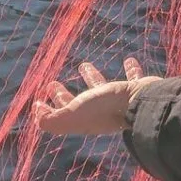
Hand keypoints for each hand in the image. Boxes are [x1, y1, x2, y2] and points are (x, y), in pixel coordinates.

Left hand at [34, 58, 158, 136]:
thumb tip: (37, 119)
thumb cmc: (107, 108)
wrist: (144, 104)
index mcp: (86, 118)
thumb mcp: (74, 114)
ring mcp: (119, 101)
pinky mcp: (137, 90)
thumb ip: (54, 120)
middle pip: (77, 103)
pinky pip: (132, 78)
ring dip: (92, 77)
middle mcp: (101, 112)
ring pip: (101, 88)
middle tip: (51, 83)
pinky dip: (131, 70)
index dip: (48, 111)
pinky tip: (130, 60)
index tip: (37, 101)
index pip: (61, 115)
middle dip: (63, 96)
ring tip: (83, 64)